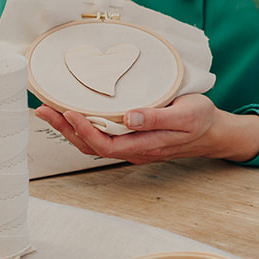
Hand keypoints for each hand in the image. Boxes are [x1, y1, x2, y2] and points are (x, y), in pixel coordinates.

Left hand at [35, 94, 258, 165]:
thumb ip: (156, 118)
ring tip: (49, 110)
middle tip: (43, 109)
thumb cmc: (201, 120)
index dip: (83, 130)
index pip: (105, 144)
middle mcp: (133, 150)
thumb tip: (129, 117)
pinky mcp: (132, 137)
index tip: (68, 111)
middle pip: (91, 145)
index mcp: (144, 146)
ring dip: (69, 128)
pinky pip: (102, 136)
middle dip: (64, 129)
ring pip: (93, 142)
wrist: (215, 132)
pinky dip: (83, 125)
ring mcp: (132, 145)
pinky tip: (73, 113)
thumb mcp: (185, 115)